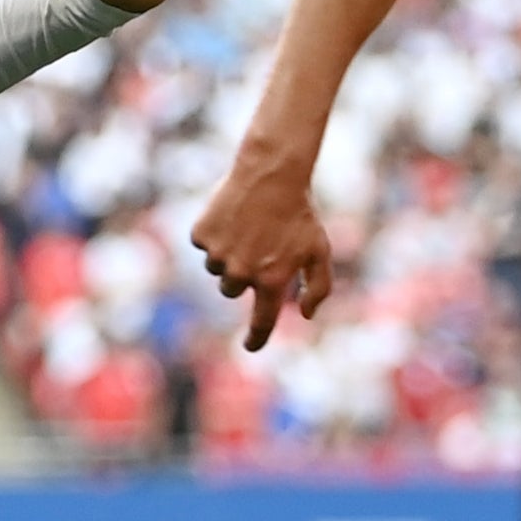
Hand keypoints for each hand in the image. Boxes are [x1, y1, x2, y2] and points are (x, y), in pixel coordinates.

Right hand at [190, 141, 332, 350]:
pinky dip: (214, 234)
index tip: (250, 346)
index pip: (262, 322)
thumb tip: (304, 315)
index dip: (256, 337)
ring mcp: (218, 255)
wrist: (271, 174)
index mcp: (272, 281)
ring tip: (246, 227)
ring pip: (216, 267)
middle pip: (232, 290)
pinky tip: (231, 215)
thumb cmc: (300, 214)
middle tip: (256, 247)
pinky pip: (204, 245)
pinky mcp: (201, 236)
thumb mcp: (319, 250)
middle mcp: (242, 273)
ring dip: (227, 254)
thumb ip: (318, 288)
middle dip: (241, 274)